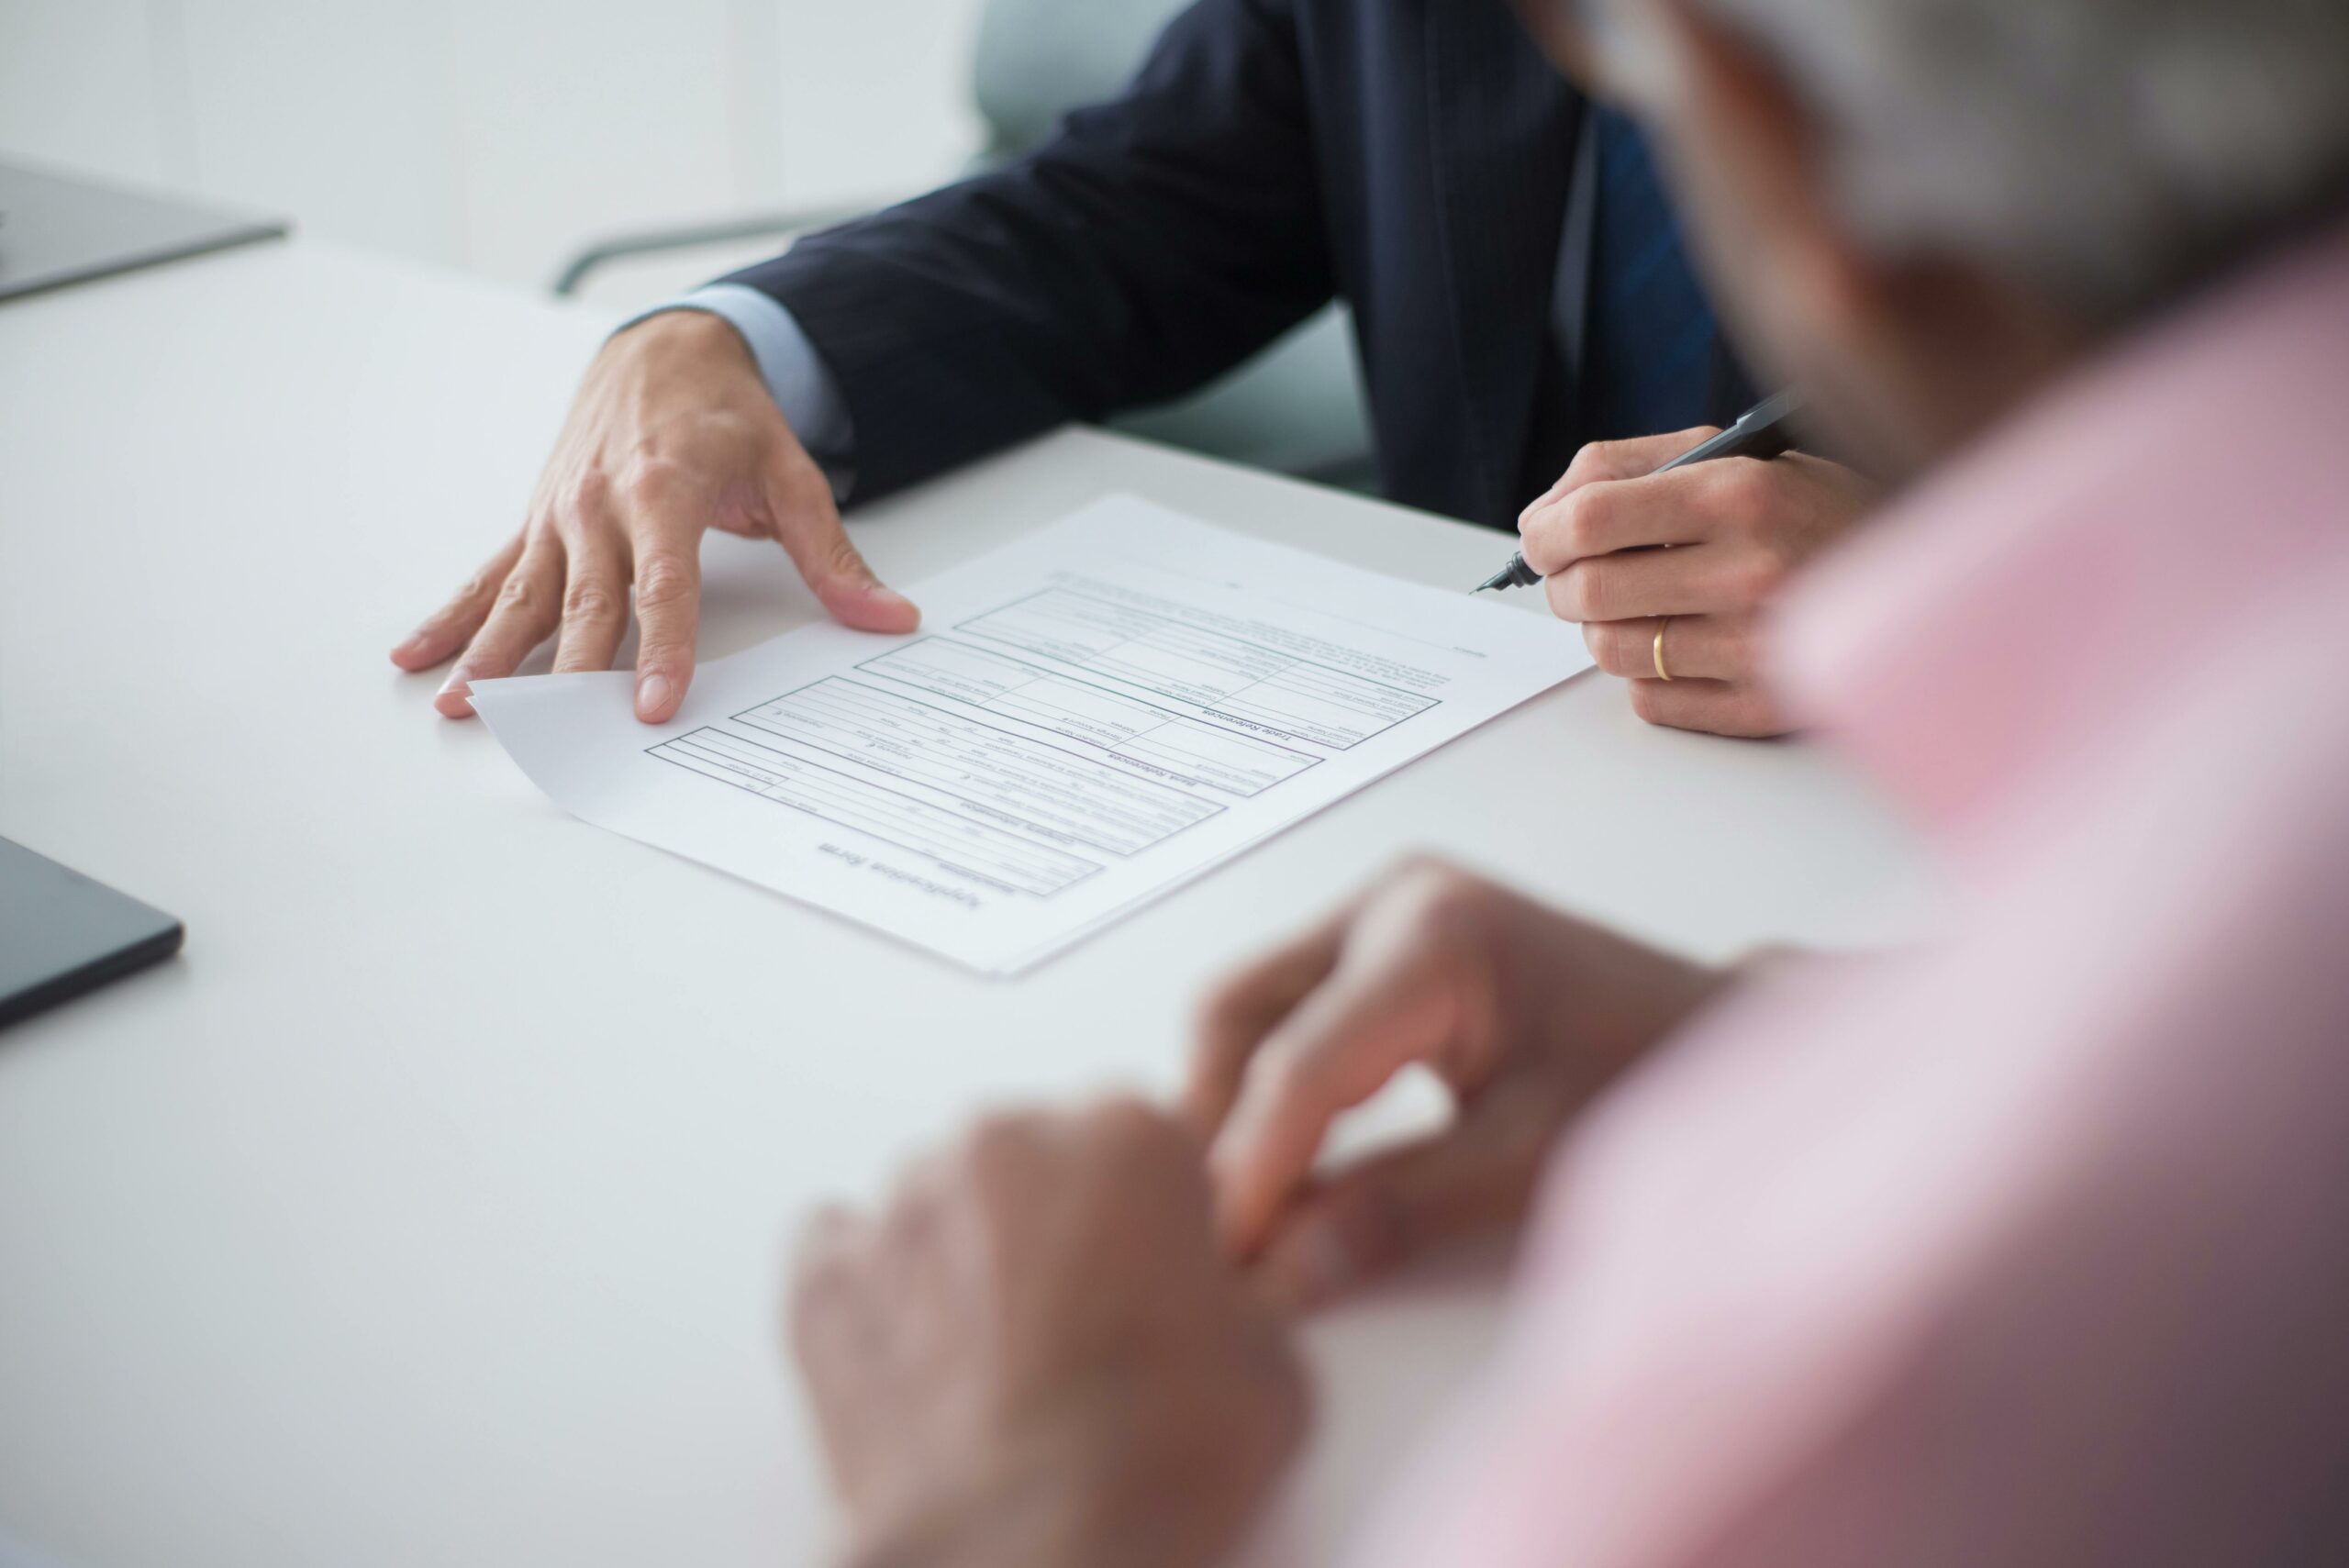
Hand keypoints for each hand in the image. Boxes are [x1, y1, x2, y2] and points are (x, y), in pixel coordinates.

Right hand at [390, 310, 919, 722]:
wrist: (663, 347)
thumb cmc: (726, 415)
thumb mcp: (792, 474)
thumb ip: (832, 555)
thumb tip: (888, 617)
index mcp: (663, 488)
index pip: (664, 585)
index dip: (661, 648)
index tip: (652, 704)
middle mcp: (599, 503)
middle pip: (586, 603)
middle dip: (569, 674)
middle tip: (556, 736)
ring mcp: (559, 514)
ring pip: (523, 595)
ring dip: (491, 655)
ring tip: (465, 708)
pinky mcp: (537, 521)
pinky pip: (490, 574)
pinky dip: (453, 617)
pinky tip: (419, 655)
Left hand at [791, 1101, 1308, 1567]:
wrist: (1029, 1559)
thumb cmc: (1152, 1469)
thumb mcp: (1276, 1365)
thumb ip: (1251, 1286)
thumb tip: (1245, 1287)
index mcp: (1128, 1135)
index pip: (1144, 1135)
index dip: (1156, 1212)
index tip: (1161, 1271)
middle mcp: (1006, 1142)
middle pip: (1037, 1153)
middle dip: (1059, 1222)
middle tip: (1084, 1327)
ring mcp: (903, 1206)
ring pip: (941, 1199)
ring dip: (968, 1253)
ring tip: (1000, 1360)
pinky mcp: (823, 1277)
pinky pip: (843, 1250)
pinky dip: (876, 1294)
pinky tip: (921, 1361)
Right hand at [1188, 859, 1725, 1306]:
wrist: (1720, 1033)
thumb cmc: (1654, 1078)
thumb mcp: (1533, 1160)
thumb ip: (1397, 1211)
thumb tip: (1278, 1274)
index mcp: (1435, 937)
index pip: (1298, 1064)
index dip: (1247, 1171)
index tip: (1220, 1261)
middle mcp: (1391, 900)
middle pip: (1236, 1011)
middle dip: (1215, 1124)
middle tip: (1218, 1236)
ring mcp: (1381, 911)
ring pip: (1248, 1009)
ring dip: (1234, 1107)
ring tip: (1247, 1211)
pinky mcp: (1381, 940)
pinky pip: (1288, 1009)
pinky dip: (1273, 1088)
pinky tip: (1288, 1167)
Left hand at [1517, 431, 1875, 737]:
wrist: (1926, 577)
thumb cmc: (1814, 510)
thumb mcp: (1737, 457)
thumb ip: (1630, 468)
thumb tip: (1543, 515)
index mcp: (1739, 494)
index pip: (1587, 521)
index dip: (1542, 534)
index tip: (1541, 539)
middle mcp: (1749, 570)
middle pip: (1588, 593)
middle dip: (1564, 585)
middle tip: (1581, 576)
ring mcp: (1757, 646)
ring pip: (1611, 652)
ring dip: (1607, 629)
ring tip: (1645, 605)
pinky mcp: (1762, 706)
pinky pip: (1651, 701)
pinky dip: (1651, 675)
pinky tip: (1688, 644)